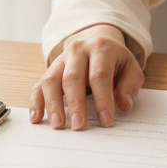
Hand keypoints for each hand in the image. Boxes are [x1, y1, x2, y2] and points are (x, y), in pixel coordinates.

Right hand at [29, 25, 143, 130]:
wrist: (97, 41)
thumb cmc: (114, 61)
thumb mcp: (130, 67)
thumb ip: (130, 84)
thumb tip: (124, 103)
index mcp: (101, 48)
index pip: (100, 74)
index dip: (102, 98)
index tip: (106, 120)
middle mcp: (78, 50)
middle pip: (73, 77)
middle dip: (75, 103)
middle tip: (79, 126)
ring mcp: (61, 60)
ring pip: (51, 80)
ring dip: (53, 104)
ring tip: (58, 125)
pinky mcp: (50, 70)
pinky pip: (39, 85)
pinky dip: (36, 102)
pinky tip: (37, 118)